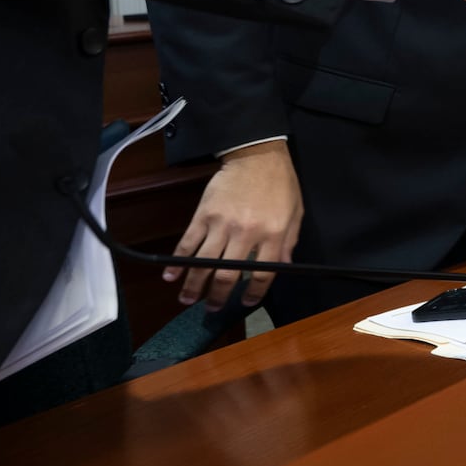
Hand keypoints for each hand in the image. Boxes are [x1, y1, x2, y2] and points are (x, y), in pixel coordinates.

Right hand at [164, 141, 303, 311]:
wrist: (256, 156)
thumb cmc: (280, 184)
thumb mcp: (295, 214)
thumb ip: (288, 243)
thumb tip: (282, 268)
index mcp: (272, 235)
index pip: (261, 274)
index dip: (253, 293)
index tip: (245, 303)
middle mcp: (246, 233)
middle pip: (228, 274)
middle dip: (217, 296)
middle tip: (211, 309)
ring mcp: (222, 224)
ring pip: (204, 262)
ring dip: (193, 285)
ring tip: (187, 300)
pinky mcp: (204, 214)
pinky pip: (188, 242)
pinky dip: (177, 261)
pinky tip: (170, 275)